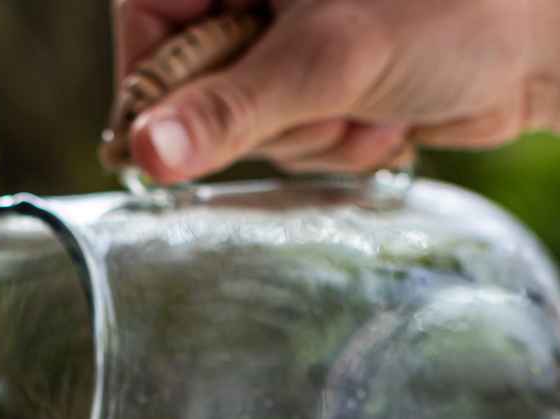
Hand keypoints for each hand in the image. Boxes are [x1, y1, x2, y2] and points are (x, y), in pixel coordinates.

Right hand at [115, 0, 559, 180]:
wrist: (543, 37)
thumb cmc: (455, 7)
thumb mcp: (326, 59)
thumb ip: (228, 112)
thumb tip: (146, 156)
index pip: (145, 22)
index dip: (156, 91)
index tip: (175, 142)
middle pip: (193, 89)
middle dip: (263, 118)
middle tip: (323, 94)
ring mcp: (283, 39)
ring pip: (242, 126)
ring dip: (306, 135)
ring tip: (365, 96)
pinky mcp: (313, 82)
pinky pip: (285, 142)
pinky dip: (332, 144)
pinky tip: (381, 113)